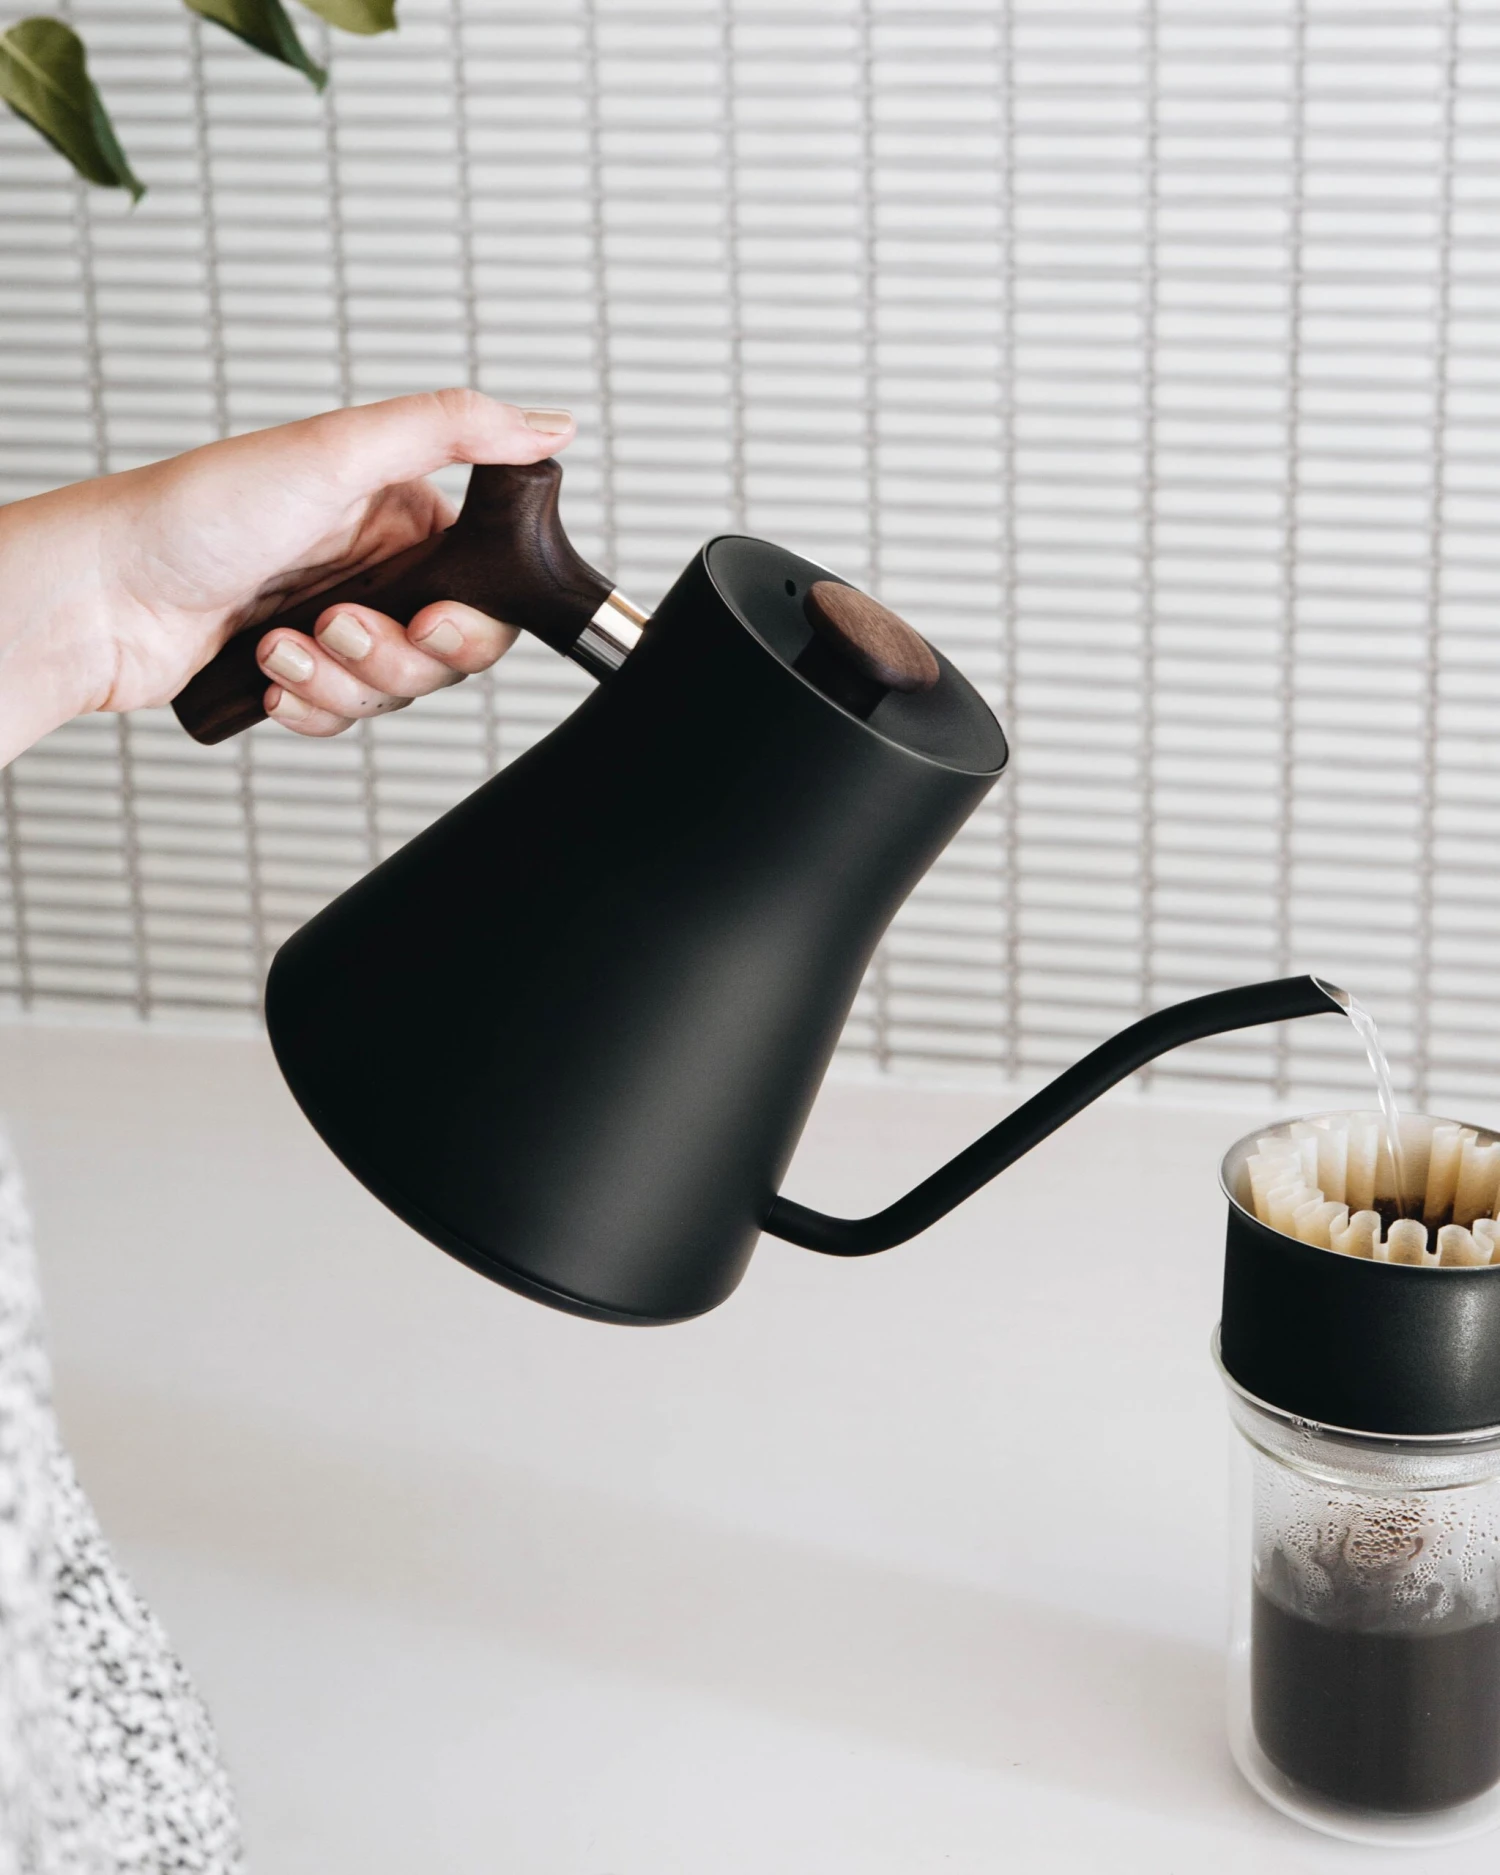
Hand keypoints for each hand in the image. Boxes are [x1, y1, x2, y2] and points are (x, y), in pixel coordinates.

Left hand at [0, 389, 575, 763]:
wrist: (99, 593)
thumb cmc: (196, 512)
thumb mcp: (339, 450)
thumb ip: (455, 432)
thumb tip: (552, 426)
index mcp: (399, 512)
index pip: (488, 586)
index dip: (471, 620)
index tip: (434, 621)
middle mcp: (375, 568)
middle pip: (448, 653)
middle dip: (394, 657)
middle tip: (338, 626)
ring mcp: (336, 624)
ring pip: (395, 691)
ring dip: (341, 679)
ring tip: (282, 643)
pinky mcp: (299, 674)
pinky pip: (344, 718)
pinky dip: (311, 706)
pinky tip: (269, 675)